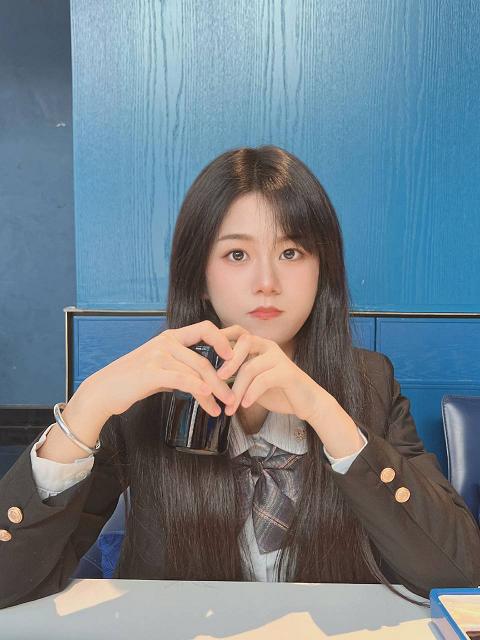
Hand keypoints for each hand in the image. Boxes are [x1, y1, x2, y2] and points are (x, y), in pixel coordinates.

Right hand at [84, 320, 236, 418]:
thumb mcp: (160, 366)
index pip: (205, 328)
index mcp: (171, 337)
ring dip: (212, 393)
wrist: (104, 390)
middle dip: (222, 380)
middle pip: (204, 359)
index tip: (235, 356)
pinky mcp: (151, 371)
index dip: (223, 339)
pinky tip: (207, 398)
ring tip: (221, 408)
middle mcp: (166, 342)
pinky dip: (197, 388)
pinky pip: (181, 379)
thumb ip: (181, 366)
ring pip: (196, 372)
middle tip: (233, 398)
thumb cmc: (134, 380)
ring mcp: (158, 355)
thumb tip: (205, 377)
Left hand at [215, 327, 334, 423]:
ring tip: (230, 406)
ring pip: (250, 367)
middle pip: (244, 342)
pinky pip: (263, 380)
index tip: (207, 354)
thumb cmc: (277, 391)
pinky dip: (251, 393)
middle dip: (228, 361)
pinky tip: (245, 405)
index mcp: (259, 345)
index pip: (237, 332)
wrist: (306, 402)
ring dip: (237, 389)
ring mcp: (278, 358)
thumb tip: (210, 377)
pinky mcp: (287, 372)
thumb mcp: (252, 381)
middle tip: (217, 379)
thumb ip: (236, 374)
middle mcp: (268, 346)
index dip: (220, 338)